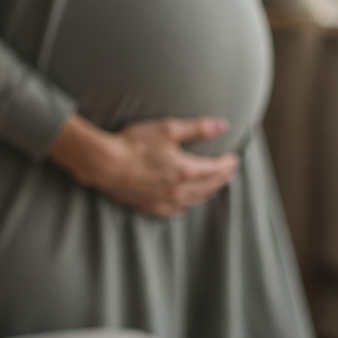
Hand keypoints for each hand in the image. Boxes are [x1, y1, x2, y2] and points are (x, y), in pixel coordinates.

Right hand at [47, 114, 240, 216]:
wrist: (103, 163)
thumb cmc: (133, 143)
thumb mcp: (167, 129)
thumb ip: (197, 128)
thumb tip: (223, 125)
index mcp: (186, 170)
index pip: (215, 169)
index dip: (227, 163)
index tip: (234, 158)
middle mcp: (178, 190)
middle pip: (207, 186)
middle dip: (221, 178)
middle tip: (229, 172)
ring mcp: (164, 201)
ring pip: (194, 200)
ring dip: (207, 193)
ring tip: (214, 187)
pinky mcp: (149, 206)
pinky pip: (175, 212)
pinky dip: (186, 206)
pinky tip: (187, 204)